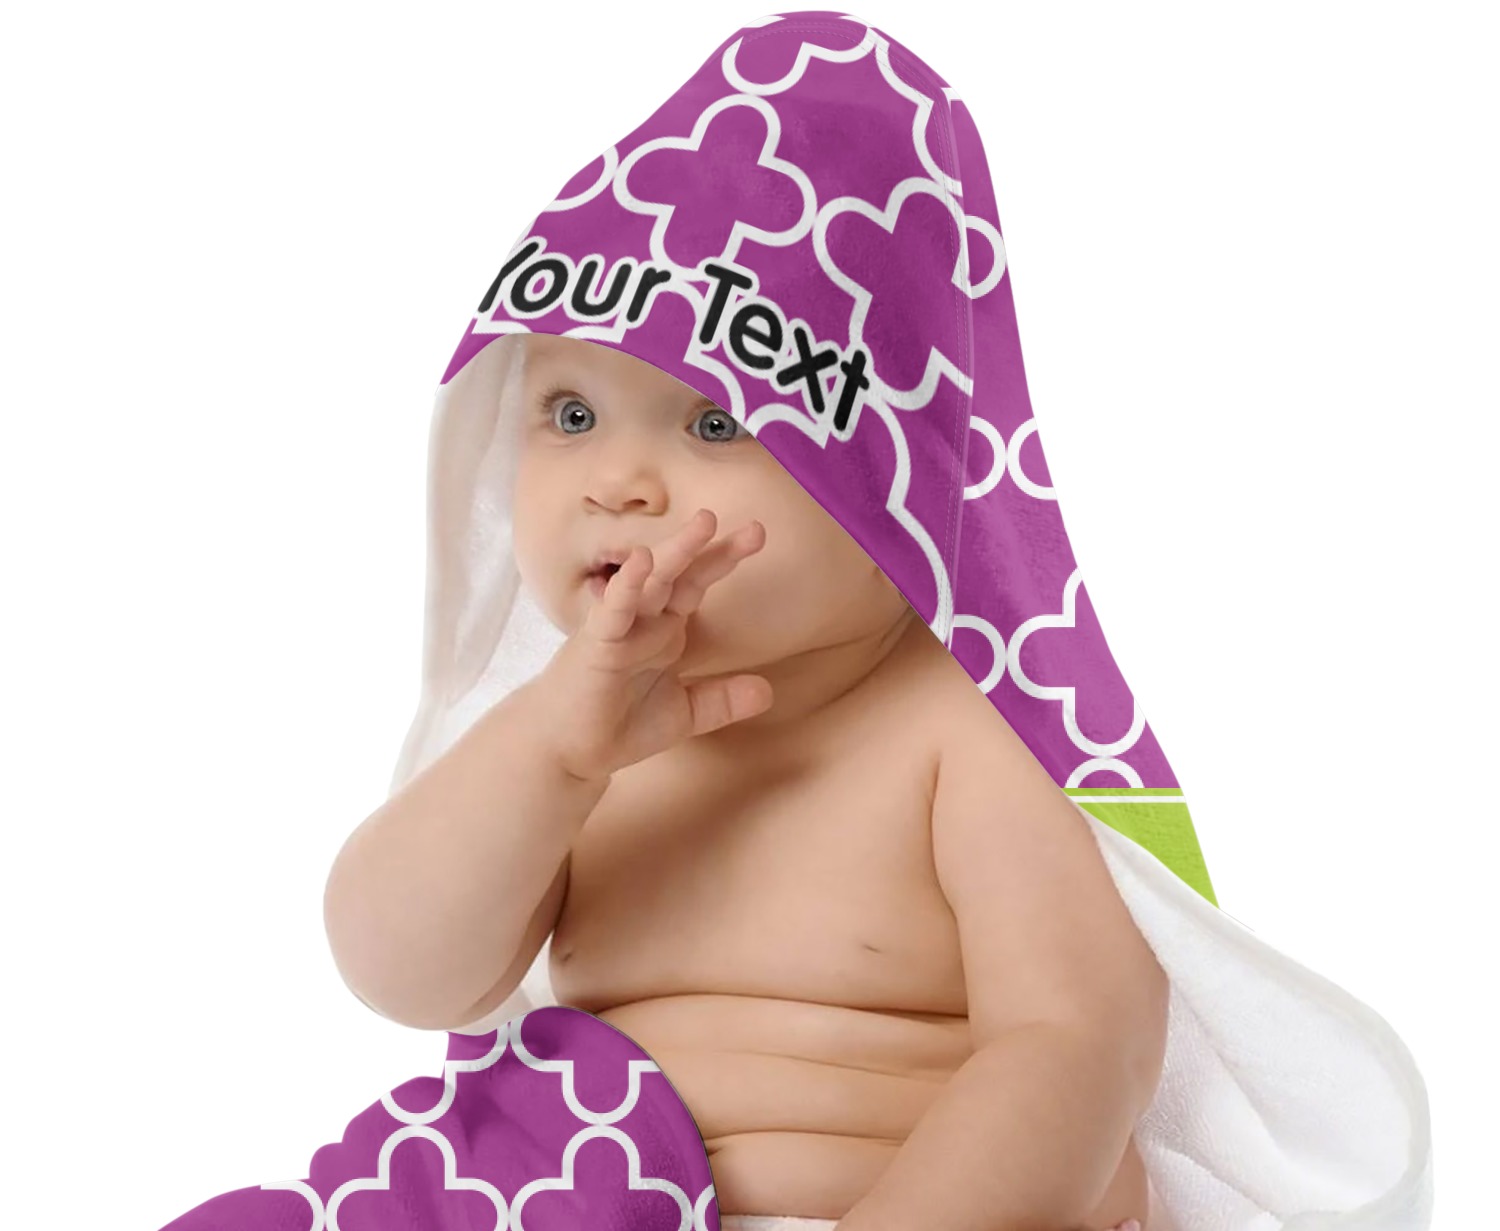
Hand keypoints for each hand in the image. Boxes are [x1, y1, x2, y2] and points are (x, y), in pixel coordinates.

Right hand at [533, 507, 770, 780]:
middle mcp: (644, 621)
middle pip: (681, 574)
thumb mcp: (684, 713)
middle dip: (711, 548)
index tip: (757, 535)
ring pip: (650, 583)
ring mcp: (619, 628)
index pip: (697, 584)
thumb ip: (722, 700)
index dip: (723, 560)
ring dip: (676, 553)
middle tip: (756, 529)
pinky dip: (626, 586)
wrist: (567, 751)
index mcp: (665, 629)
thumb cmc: (618, 724)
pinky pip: (613, 611)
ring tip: (705, 524)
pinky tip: (642, 561)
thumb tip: (767, 692)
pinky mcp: (596, 644)